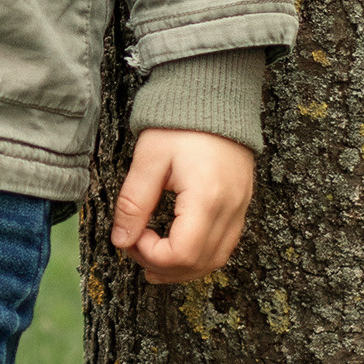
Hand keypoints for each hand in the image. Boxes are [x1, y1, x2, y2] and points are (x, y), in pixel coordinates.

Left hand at [110, 129, 254, 284]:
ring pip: (215, 259)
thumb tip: (121, 240)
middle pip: (199, 264)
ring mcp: (241, 208)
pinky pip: (225, 244)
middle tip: (135, 248)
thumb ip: (133, 203)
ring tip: (151, 258)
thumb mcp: (148, 160)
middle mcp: (230, 209)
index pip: (181, 254)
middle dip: (162, 266)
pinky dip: (200, 255)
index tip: (131, 237)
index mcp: (207, 198)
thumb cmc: (179, 124)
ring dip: (182, 267)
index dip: (150, 255)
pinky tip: (177, 248)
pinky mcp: (241, 204)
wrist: (214, 96)